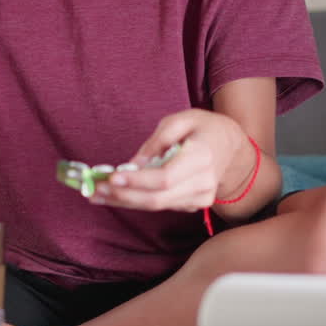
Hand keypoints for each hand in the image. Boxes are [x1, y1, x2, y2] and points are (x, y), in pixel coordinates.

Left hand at [89, 109, 245, 212]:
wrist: (231, 146)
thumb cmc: (202, 128)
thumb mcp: (179, 120)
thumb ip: (156, 141)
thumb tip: (133, 165)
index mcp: (202, 156)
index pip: (165, 178)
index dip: (137, 181)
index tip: (112, 177)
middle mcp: (204, 182)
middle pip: (158, 198)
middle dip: (123, 196)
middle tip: (94, 190)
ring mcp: (202, 197)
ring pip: (157, 205)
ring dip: (124, 201)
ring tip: (95, 195)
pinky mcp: (195, 204)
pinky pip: (162, 205)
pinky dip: (137, 201)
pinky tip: (116, 196)